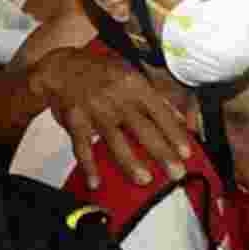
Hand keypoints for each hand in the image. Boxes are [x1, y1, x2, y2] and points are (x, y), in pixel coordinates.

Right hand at [28, 46, 192, 188]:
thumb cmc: (102, 72)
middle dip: (161, 151)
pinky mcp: (75, 120)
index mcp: (134, 85)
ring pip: (115, 139)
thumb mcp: (133, 75)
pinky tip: (95, 182)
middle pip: (142, 128)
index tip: (186, 152)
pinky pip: (82, 146)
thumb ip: (158, 98)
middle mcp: (116, 97)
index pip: (160, 112)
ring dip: (130, 161)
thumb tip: (182, 119)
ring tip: (144, 179)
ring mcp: (95, 109)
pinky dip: (88, 165)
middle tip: (176, 172)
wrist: (62, 67)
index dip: (174, 133)